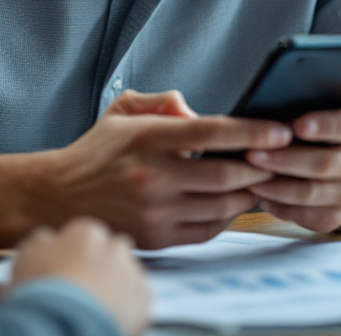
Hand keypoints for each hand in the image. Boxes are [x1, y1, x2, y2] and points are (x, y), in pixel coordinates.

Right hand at [0, 92, 293, 249]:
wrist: (58, 197)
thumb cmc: (97, 152)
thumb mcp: (122, 112)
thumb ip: (161, 102)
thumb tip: (195, 110)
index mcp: (146, 138)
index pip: (210, 132)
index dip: (251, 131)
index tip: (280, 129)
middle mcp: (152, 176)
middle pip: (224, 174)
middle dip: (261, 166)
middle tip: (282, 157)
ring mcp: (155, 211)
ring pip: (222, 205)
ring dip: (250, 192)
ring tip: (265, 178)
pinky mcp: (157, 238)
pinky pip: (208, 229)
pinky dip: (228, 215)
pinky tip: (235, 201)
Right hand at [11, 217, 148, 335]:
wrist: (66, 323)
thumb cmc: (42, 290)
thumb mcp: (26, 257)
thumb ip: (40, 242)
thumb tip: (46, 240)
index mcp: (86, 232)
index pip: (83, 235)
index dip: (73, 254)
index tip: (65, 270)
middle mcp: (115, 247)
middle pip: (111, 251)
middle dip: (101, 265)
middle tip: (83, 288)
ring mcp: (133, 273)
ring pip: (126, 274)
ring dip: (115, 285)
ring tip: (94, 306)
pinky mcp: (144, 300)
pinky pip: (136, 300)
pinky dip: (126, 308)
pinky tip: (106, 317)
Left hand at [246, 87, 340, 232]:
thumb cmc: (328, 117)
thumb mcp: (332, 95)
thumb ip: (321, 87)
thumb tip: (290, 78)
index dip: (327, 125)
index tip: (297, 125)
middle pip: (329, 163)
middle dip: (287, 159)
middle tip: (253, 153)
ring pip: (314, 193)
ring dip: (277, 186)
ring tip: (248, 175)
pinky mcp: (339, 214)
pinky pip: (308, 216)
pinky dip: (280, 206)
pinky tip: (259, 194)